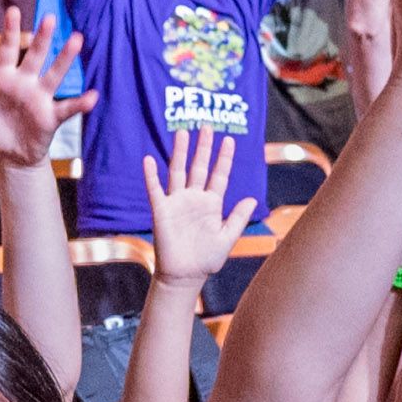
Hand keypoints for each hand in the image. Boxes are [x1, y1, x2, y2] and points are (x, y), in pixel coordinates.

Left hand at [0, 14, 87, 168]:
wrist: (8, 154)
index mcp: (4, 77)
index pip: (6, 50)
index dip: (9, 31)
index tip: (13, 10)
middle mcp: (25, 82)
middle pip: (34, 55)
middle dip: (41, 37)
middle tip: (49, 16)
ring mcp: (40, 98)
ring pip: (54, 74)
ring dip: (65, 58)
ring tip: (77, 39)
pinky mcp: (50, 116)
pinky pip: (68, 108)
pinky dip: (81, 103)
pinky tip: (93, 96)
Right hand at [140, 122, 257, 285]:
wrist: (185, 276)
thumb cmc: (207, 259)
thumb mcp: (228, 238)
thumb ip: (238, 218)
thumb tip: (252, 199)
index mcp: (211, 204)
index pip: (219, 175)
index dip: (224, 158)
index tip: (229, 140)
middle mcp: (194, 198)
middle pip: (198, 166)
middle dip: (203, 147)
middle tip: (206, 125)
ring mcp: (177, 203)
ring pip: (178, 172)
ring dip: (179, 152)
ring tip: (182, 133)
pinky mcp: (161, 211)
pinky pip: (155, 190)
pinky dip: (151, 175)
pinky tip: (149, 159)